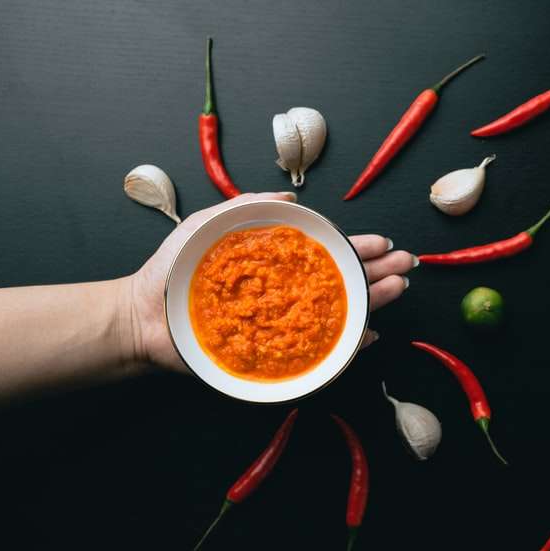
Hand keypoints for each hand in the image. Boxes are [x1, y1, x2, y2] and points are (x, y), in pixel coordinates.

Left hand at [129, 192, 416, 370]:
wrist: (144, 314)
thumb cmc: (172, 268)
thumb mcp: (208, 223)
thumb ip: (248, 205)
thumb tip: (294, 196)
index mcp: (272, 263)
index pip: (323, 253)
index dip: (354, 247)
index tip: (382, 243)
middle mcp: (281, 293)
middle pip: (338, 283)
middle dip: (375, 273)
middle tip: (405, 265)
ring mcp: (278, 324)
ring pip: (335, 314)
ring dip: (371, 303)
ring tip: (397, 289)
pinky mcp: (270, 354)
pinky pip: (315, 352)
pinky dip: (344, 345)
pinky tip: (368, 333)